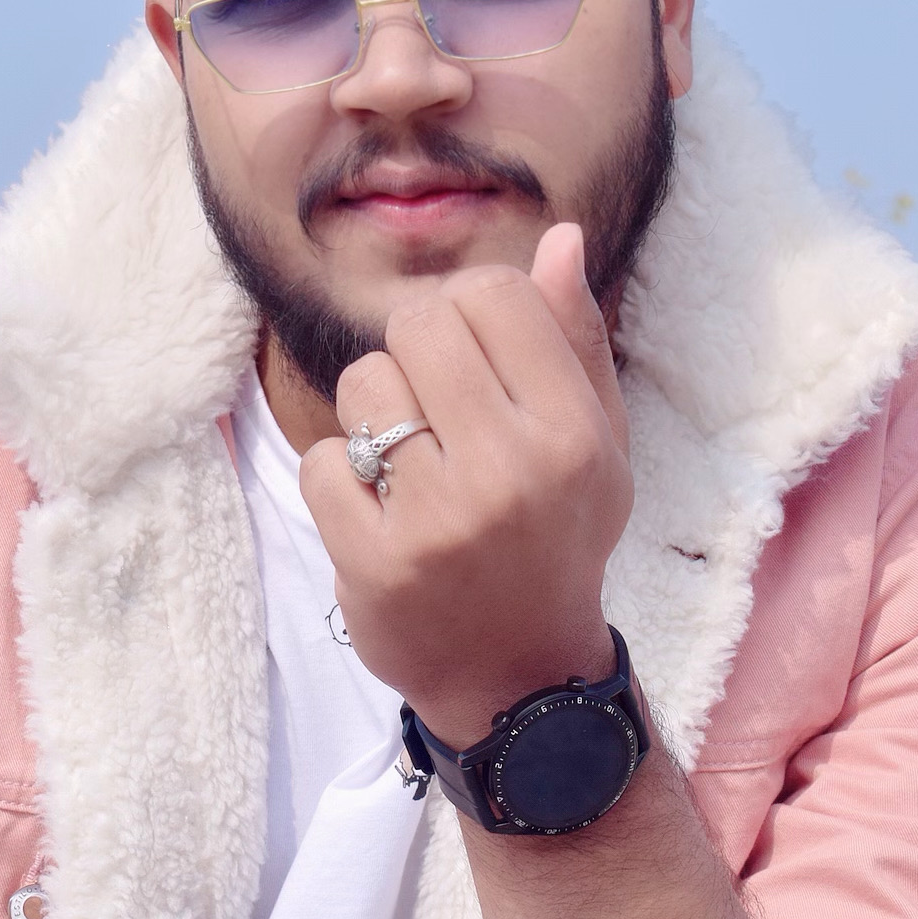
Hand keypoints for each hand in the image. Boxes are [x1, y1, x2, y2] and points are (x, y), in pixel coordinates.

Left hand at [298, 222, 633, 744]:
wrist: (519, 681)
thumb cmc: (556, 540)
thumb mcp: (596, 444)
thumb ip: (574, 339)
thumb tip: (559, 237)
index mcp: (573, 430)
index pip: (492, 292)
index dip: (468, 311)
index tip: (472, 360)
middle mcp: (513, 468)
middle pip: (418, 322)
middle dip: (413, 355)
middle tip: (434, 413)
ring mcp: (441, 519)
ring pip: (364, 385)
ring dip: (372, 418)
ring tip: (408, 467)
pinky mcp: (377, 564)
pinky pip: (321, 463)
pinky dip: (338, 485)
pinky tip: (379, 517)